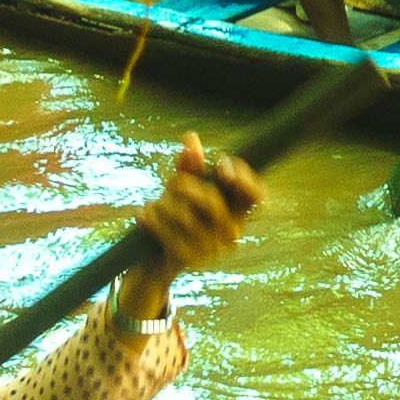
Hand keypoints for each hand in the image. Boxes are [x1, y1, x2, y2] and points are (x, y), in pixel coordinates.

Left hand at [115, 133, 263, 329]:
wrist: (156, 260)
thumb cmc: (176, 215)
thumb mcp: (183, 188)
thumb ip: (190, 165)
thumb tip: (190, 139)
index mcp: (237, 212)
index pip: (257, 197)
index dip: (245, 180)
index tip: (221, 165)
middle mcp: (231, 233)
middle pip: (212, 200)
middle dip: (185, 185)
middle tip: (172, 182)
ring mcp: (211, 249)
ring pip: (185, 216)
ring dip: (163, 204)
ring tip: (153, 203)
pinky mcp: (188, 259)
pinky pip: (167, 232)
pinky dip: (152, 219)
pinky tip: (142, 215)